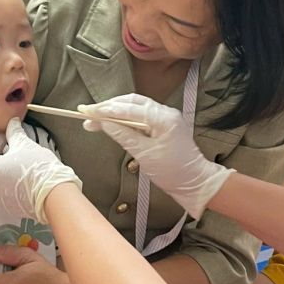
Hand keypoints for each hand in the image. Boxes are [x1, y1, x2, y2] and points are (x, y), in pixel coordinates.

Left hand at [0, 118, 80, 222]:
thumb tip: (12, 124)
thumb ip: (14, 133)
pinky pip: (1, 186)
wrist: (54, 196)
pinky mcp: (8, 205)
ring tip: (13, 150)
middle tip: (4, 136)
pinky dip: (5, 174)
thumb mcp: (25, 145)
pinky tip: (18, 166)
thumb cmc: (38, 170)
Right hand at [79, 93, 229, 218]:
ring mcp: (166, 116)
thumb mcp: (144, 155)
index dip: (107, 110)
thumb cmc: (172, 172)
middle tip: (88, 113)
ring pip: (136, 105)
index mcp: (163, 118)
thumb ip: (124, 136)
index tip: (88, 112)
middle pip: (132, 102)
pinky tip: (113, 121)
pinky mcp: (164, 123)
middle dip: (109, 107)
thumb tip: (104, 123)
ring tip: (96, 116)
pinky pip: (142, 114)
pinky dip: (126, 116)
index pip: (130, 109)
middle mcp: (166, 111)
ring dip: (116, 110)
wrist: (195, 182)